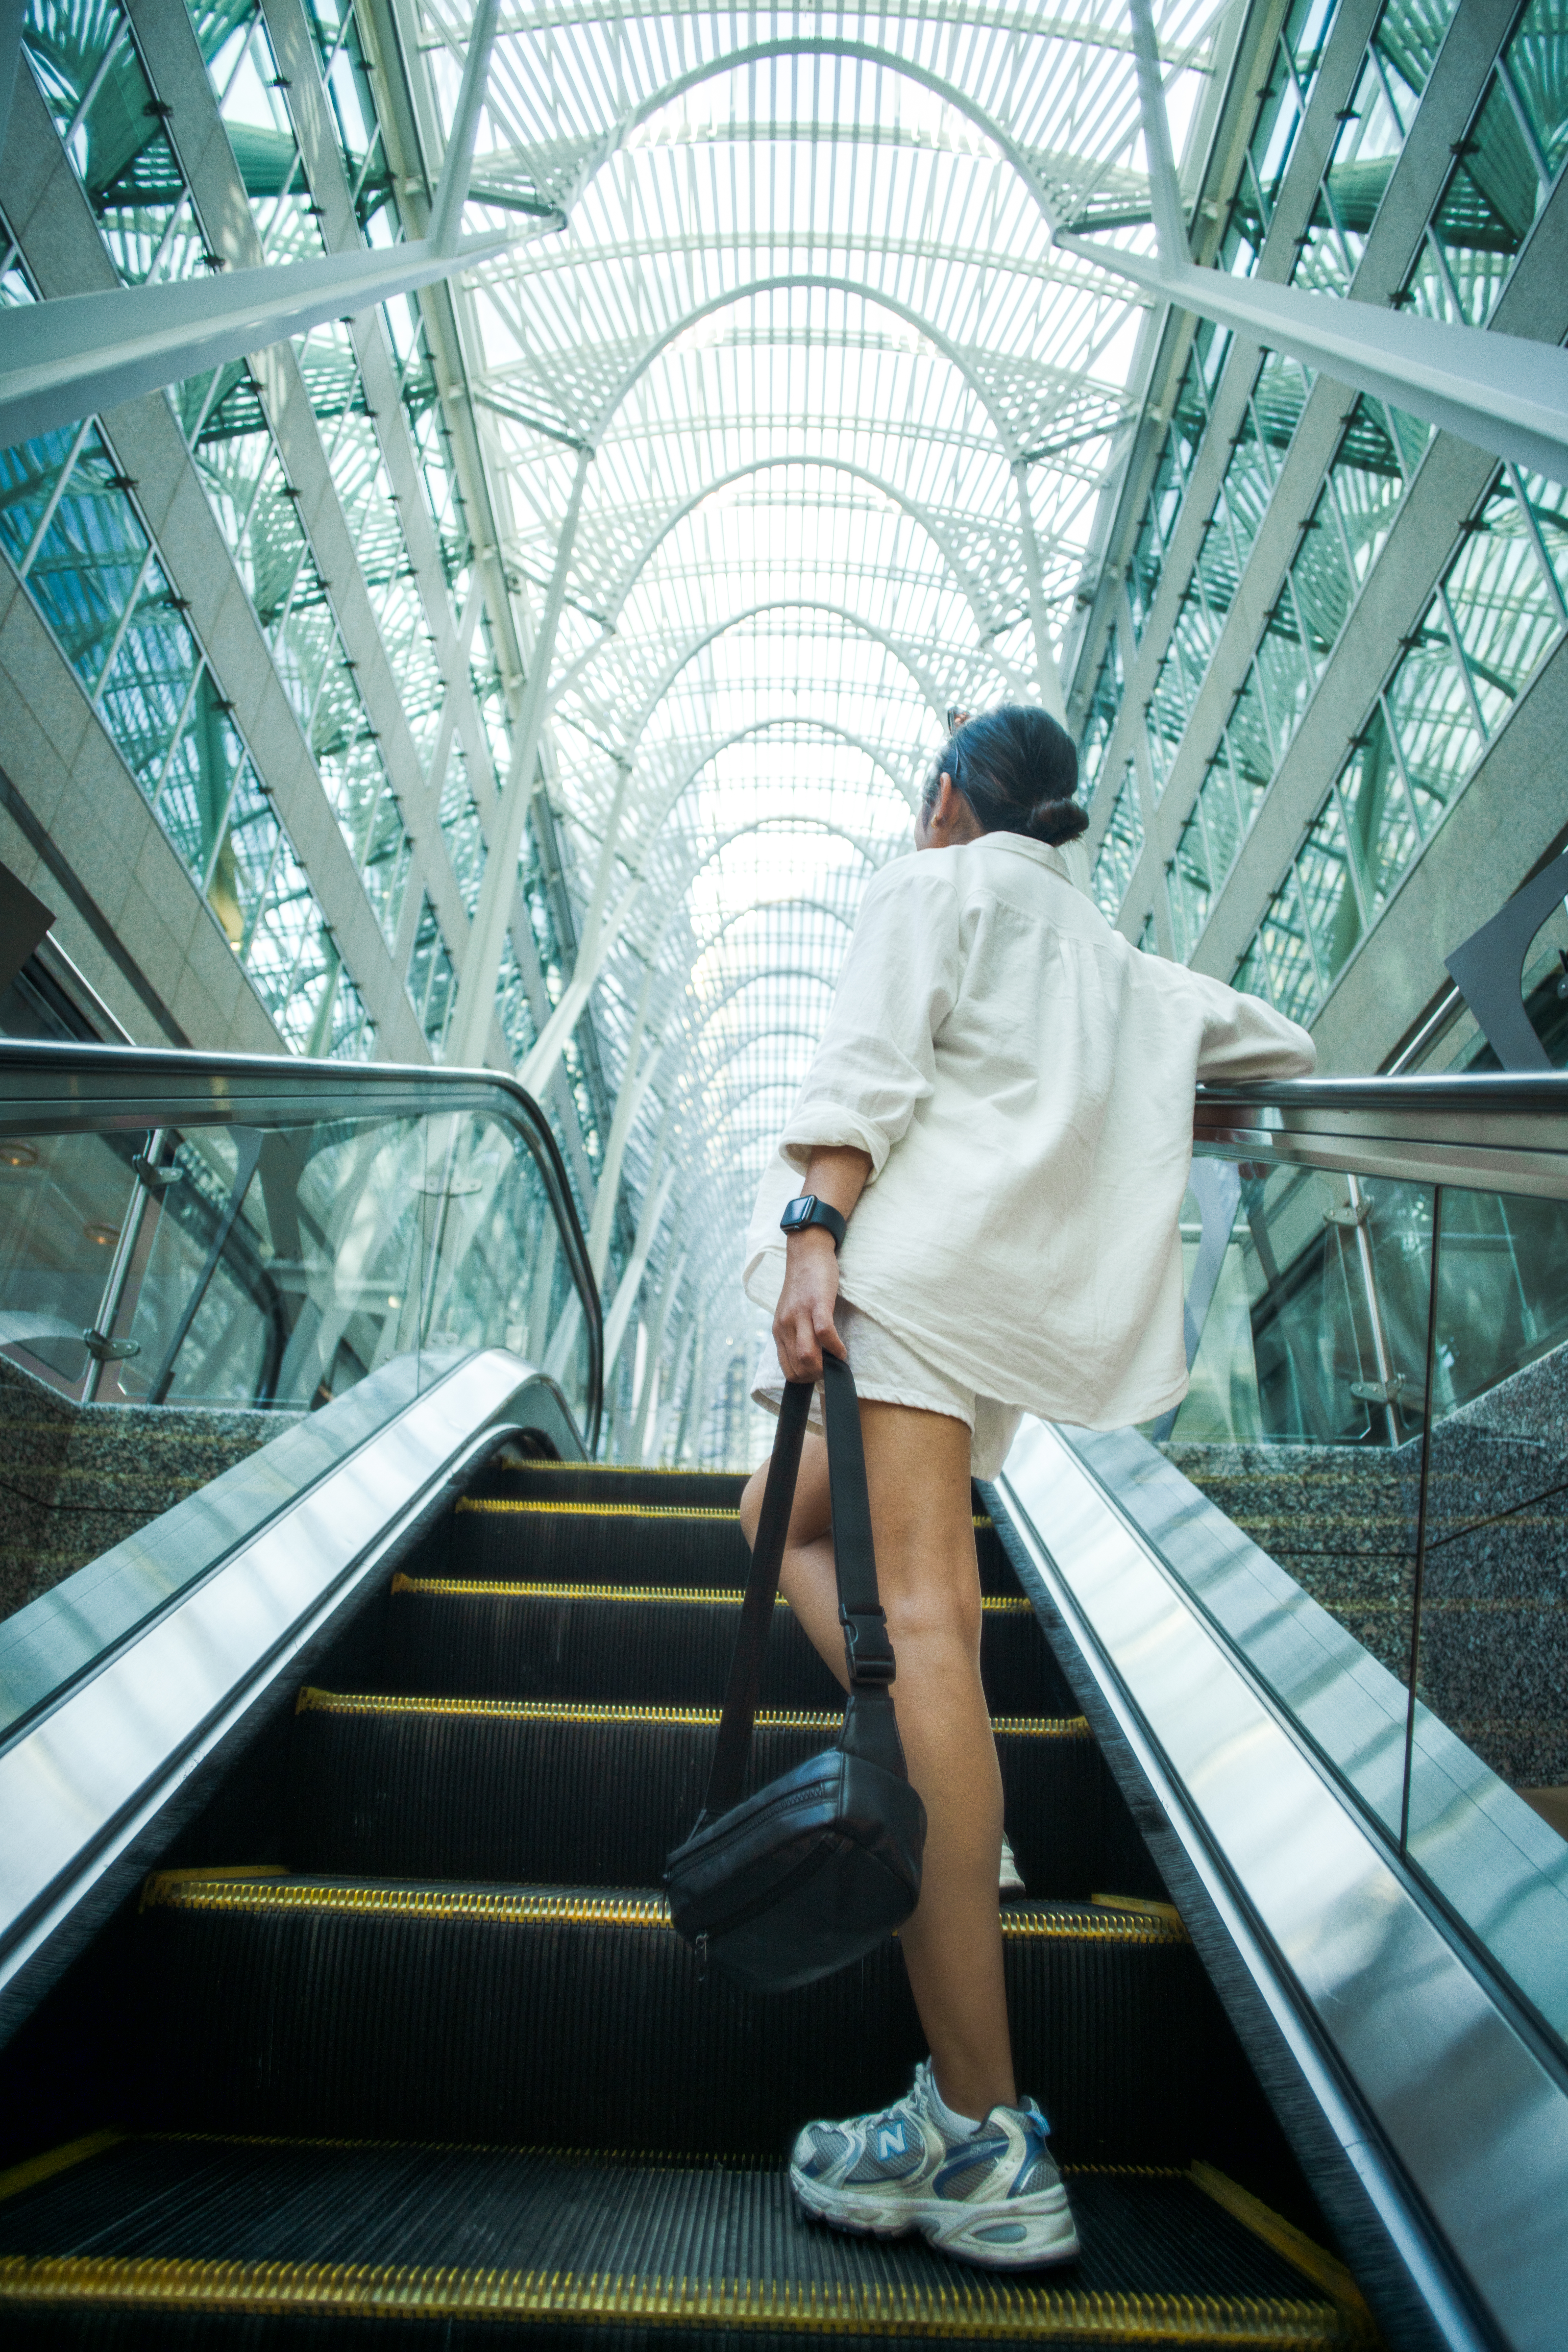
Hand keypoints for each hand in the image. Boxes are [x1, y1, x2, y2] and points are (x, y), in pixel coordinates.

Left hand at [773, 1230, 846, 1382]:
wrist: (806, 1253)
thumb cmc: (803, 1286)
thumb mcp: (791, 1314)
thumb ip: (797, 1335)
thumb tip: (810, 1361)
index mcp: (779, 1331)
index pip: (788, 1369)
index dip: (805, 1379)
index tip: (820, 1375)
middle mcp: (785, 1325)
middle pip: (798, 1367)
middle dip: (817, 1376)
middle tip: (831, 1370)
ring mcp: (799, 1314)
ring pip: (807, 1355)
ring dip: (825, 1366)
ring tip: (837, 1361)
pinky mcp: (816, 1303)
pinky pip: (824, 1333)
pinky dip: (835, 1347)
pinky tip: (841, 1349)